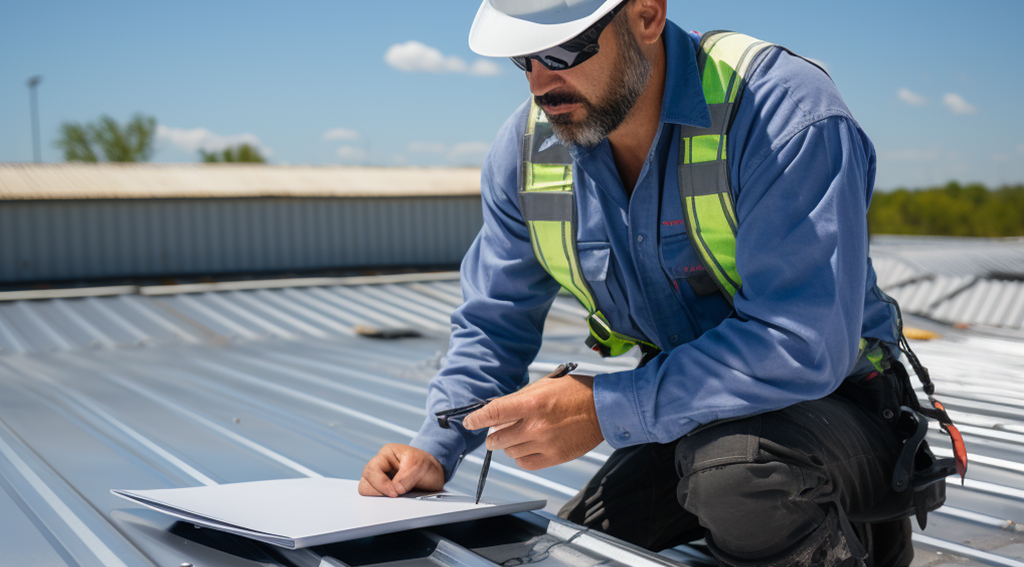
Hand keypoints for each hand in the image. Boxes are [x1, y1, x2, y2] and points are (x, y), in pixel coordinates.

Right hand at [358, 443, 444, 496]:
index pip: (372, 470)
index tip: (395, 492)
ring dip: (382, 498)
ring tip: (399, 497)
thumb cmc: (426, 465)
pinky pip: (377, 500)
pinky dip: (385, 503)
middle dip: (380, 492)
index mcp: (386, 455)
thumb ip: (407, 477)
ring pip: (368, 493)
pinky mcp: (384, 492)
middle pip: (365, 483)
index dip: (381, 484)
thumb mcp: (420, 465)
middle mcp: (380, 467)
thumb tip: (395, 489)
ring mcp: (381, 480)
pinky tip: (397, 501)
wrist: (434, 474)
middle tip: (396, 495)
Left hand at [462, 372, 603, 469]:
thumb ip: (518, 400)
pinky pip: (525, 463)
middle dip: (492, 435)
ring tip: (520, 436)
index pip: (493, 414)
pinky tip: (527, 447)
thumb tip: (496, 413)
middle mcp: (536, 426)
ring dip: (509, 445)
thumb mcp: (543, 386)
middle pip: (497, 438)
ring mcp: (545, 444)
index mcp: (532, 403)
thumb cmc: (575, 393)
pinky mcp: (554, 457)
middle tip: (497, 431)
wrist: (604, 409)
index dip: (476, 419)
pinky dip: (521, 457)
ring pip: (510, 452)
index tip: (469, 422)